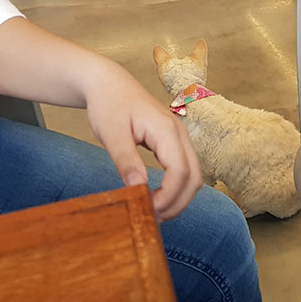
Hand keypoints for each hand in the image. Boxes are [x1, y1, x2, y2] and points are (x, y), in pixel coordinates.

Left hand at [84, 66, 201, 221]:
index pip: (180, 172)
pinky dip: (175, 188)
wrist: (107, 82)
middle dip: (177, 203)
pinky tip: (156, 198)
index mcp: (166, 129)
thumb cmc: (108, 103)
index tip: (147, 210)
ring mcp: (179, 136)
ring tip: (154, 212)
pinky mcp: (173, 141)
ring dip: (178, 198)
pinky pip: (184, 169)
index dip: (167, 197)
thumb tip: (139, 189)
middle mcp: (179, 133)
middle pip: (194, 178)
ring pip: (193, 176)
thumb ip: (126, 161)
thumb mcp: (111, 133)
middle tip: (152, 219)